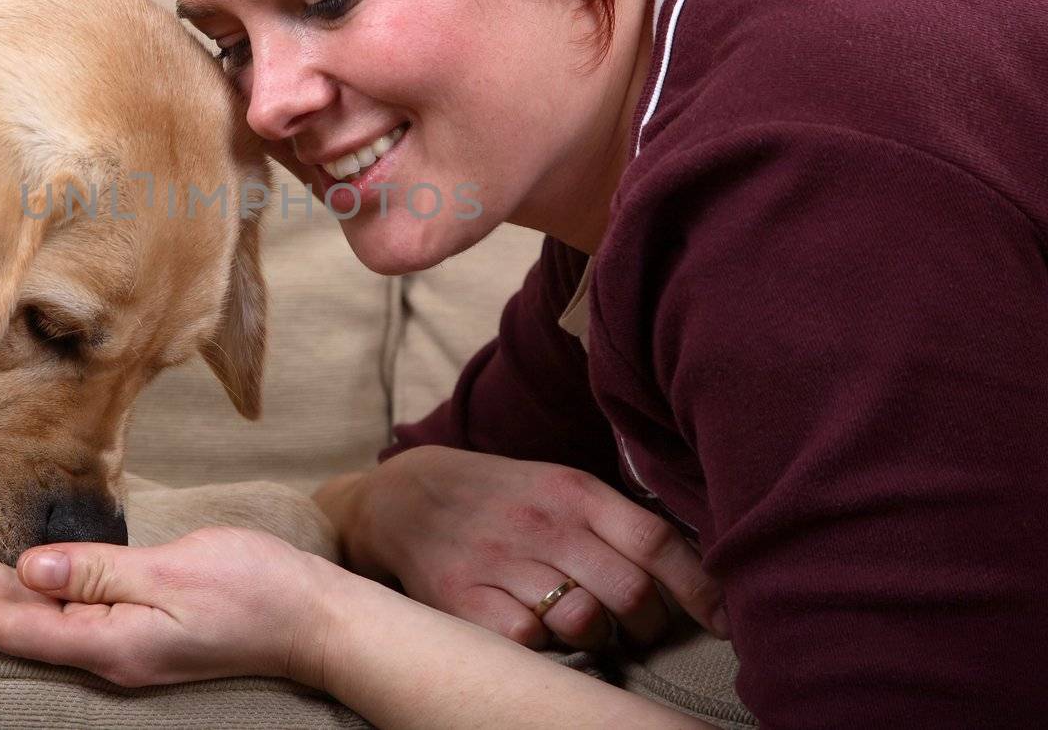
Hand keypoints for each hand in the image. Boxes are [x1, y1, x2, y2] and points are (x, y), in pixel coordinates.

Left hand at [0, 527, 336, 687]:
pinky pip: (63, 612)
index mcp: (110, 643)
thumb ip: (99, 572)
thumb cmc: (255, 591)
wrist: (313, 618)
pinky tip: (9, 579)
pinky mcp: (137, 630)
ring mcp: (122, 645)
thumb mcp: (177, 574)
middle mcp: (107, 653)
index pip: (13, 620)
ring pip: (34, 617)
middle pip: (14, 620)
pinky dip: (22, 591)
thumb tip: (29, 569)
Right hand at [316, 446, 726, 650]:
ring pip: (586, 624)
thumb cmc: (502, 498)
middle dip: (648, 626)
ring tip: (583, 625)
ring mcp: (501, 562)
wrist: (405, 496)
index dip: (702, 589)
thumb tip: (698, 571)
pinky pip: (530, 643)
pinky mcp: (464, 598)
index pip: (657, 541)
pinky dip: (543, 646)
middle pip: (631, 594)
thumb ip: (618, 522)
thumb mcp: (560, 487)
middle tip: (637, 628)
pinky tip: (535, 628)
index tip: (728, 623)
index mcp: (574, 491)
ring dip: (597, 637)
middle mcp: (541, 524)